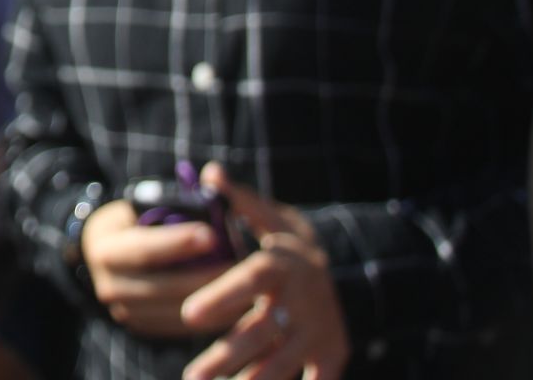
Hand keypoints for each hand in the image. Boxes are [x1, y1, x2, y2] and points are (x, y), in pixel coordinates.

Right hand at [80, 198, 233, 337]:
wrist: (112, 253)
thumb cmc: (137, 220)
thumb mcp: (145, 202)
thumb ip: (179, 196)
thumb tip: (216, 175)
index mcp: (105, 247)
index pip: (143, 248)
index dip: (177, 243)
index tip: (212, 235)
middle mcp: (108, 283)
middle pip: (162, 286)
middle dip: (204, 276)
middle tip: (242, 266)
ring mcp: (124, 310)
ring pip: (175, 310)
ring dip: (212, 299)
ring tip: (245, 285)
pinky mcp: (142, 327)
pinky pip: (180, 328)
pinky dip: (209, 317)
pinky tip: (236, 304)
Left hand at [180, 164, 349, 379]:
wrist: (344, 274)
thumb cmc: (288, 247)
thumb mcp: (271, 217)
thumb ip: (239, 200)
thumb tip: (209, 173)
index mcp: (285, 263)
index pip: (254, 278)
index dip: (223, 295)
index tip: (188, 315)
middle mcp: (303, 299)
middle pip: (263, 330)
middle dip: (227, 355)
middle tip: (192, 377)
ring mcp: (318, 331)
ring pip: (282, 362)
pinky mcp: (330, 356)